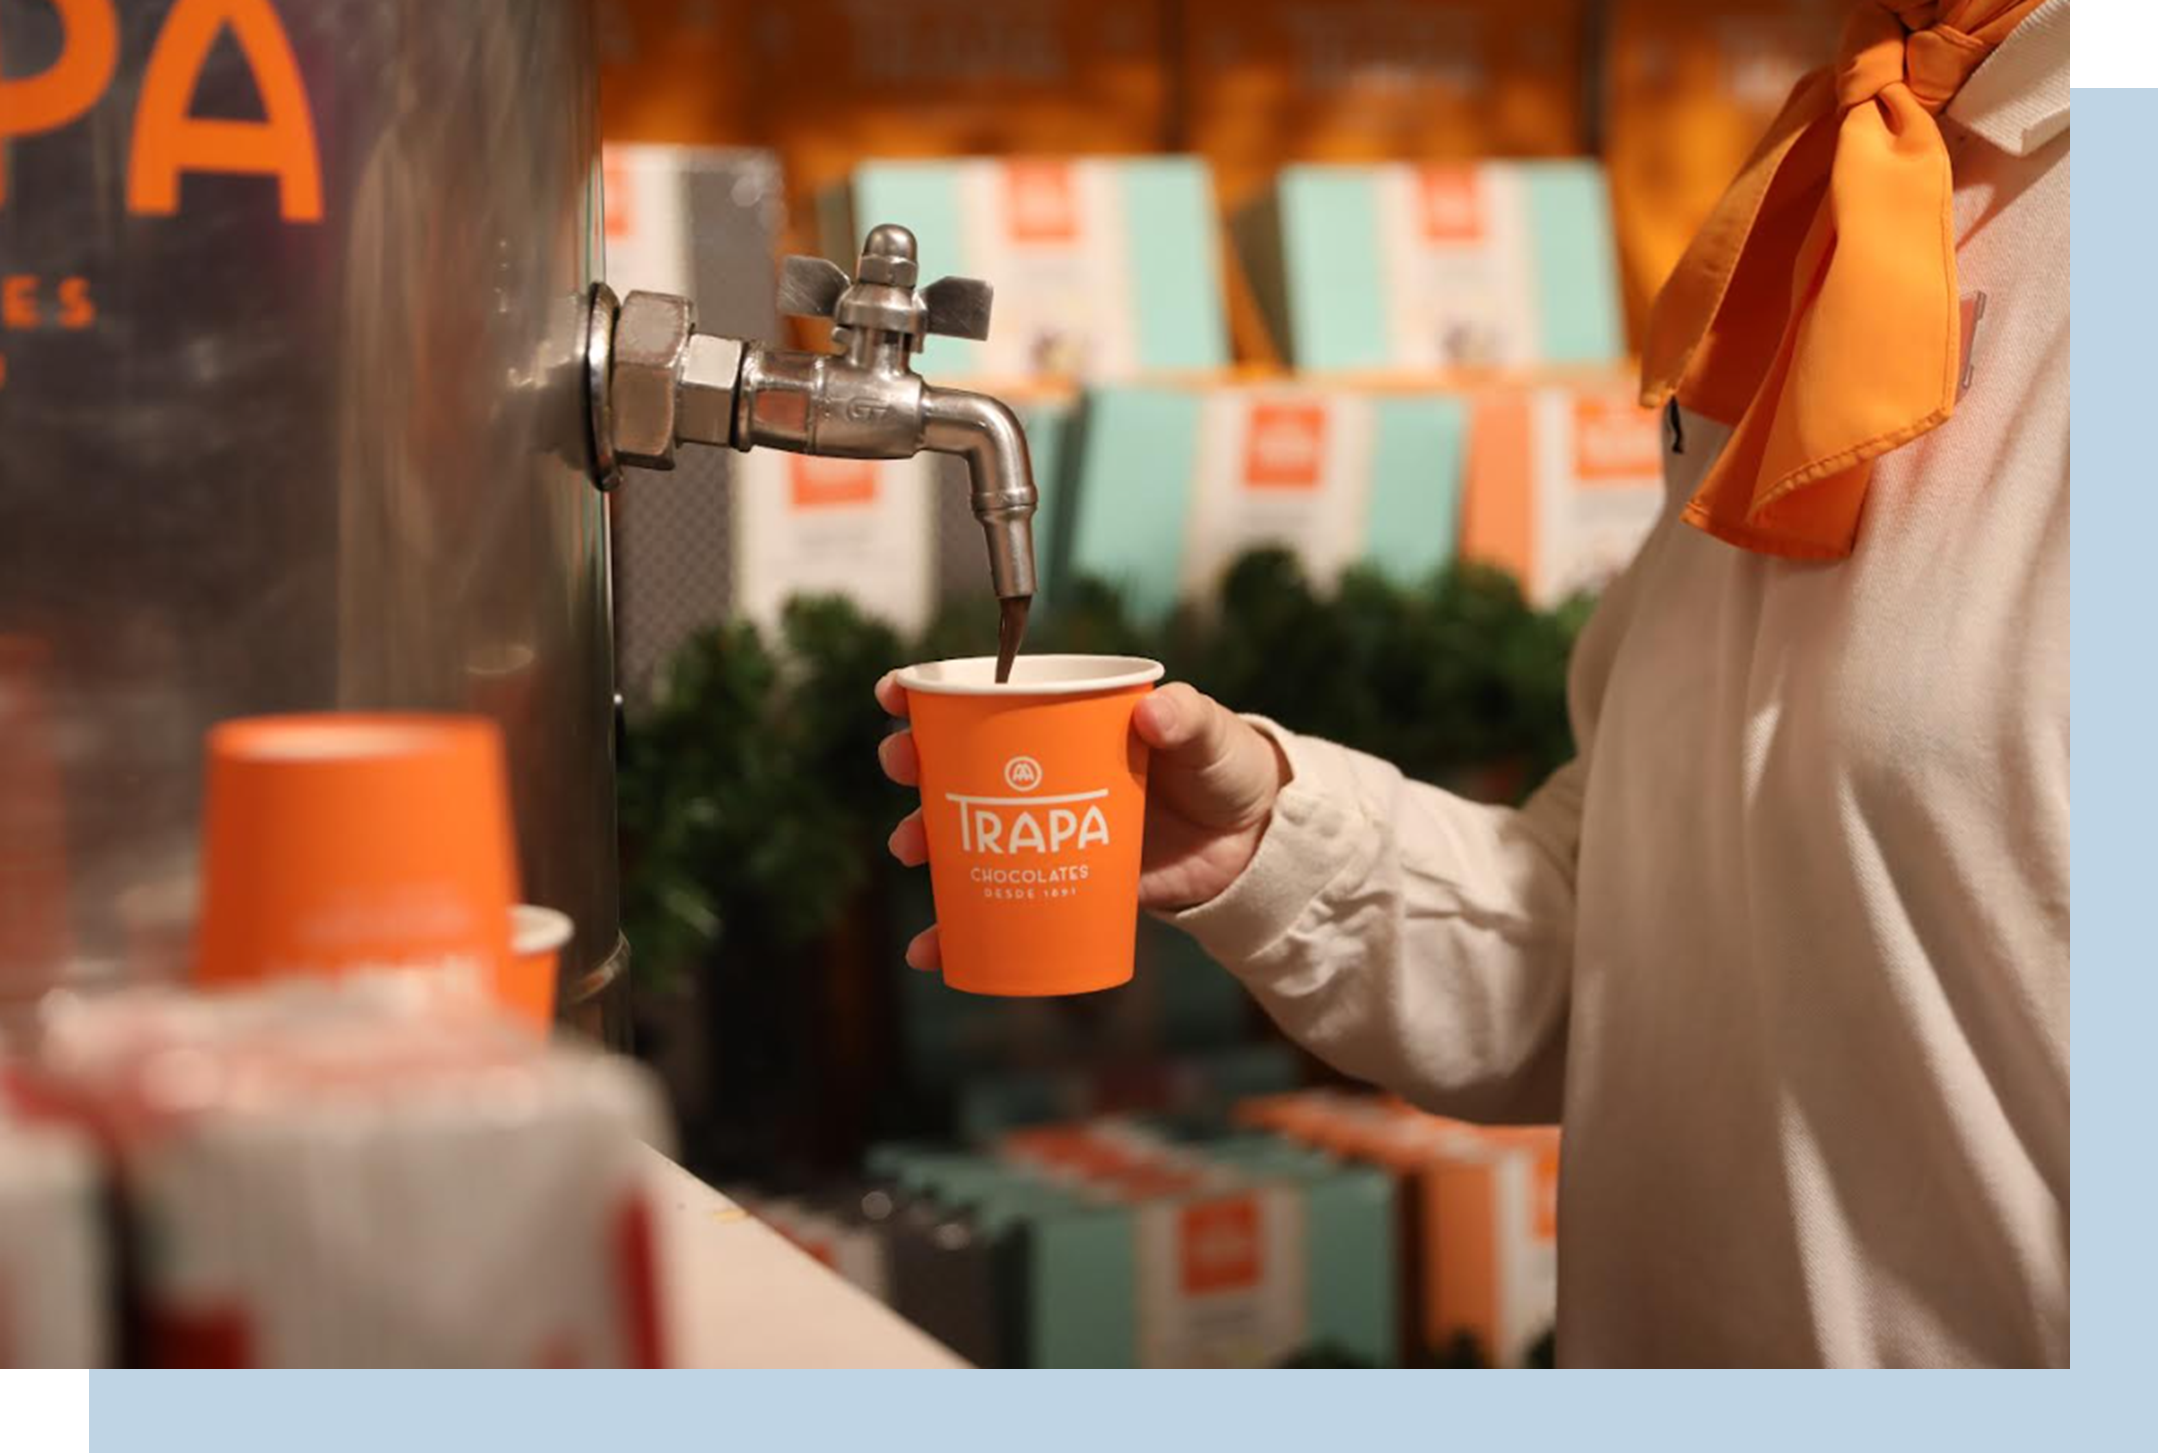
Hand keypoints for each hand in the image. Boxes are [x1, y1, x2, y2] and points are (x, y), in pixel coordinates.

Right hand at [873, 675, 1289, 970]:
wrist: (1251, 844)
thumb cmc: (1224, 769)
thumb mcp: (1210, 736)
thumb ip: (1188, 718)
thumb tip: (1155, 712)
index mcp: (1064, 721)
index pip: (986, 697)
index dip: (931, 693)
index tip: (894, 695)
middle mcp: (1038, 771)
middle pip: (955, 763)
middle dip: (914, 764)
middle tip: (903, 768)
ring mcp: (1041, 829)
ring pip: (962, 833)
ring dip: (924, 840)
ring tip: (912, 848)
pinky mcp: (1054, 880)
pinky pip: (992, 902)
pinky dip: (956, 929)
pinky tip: (931, 948)